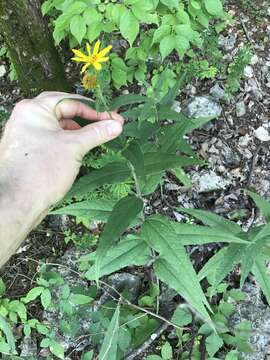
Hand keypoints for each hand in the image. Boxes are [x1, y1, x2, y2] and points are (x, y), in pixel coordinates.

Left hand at [0, 91, 123, 206]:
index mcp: (34, 109)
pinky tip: (81, 149)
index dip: (94, 110)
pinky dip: (68, 141)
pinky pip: (53, 139)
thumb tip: (116, 125)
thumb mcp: (74, 147)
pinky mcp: (30, 150)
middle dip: (87, 118)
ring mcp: (27, 134)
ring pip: (59, 126)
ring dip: (79, 131)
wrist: (19, 202)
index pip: (70, 101)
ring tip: (97, 138)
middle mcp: (27, 118)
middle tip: (107, 124)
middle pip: (64, 111)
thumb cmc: (42, 171)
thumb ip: (97, 133)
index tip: (113, 119)